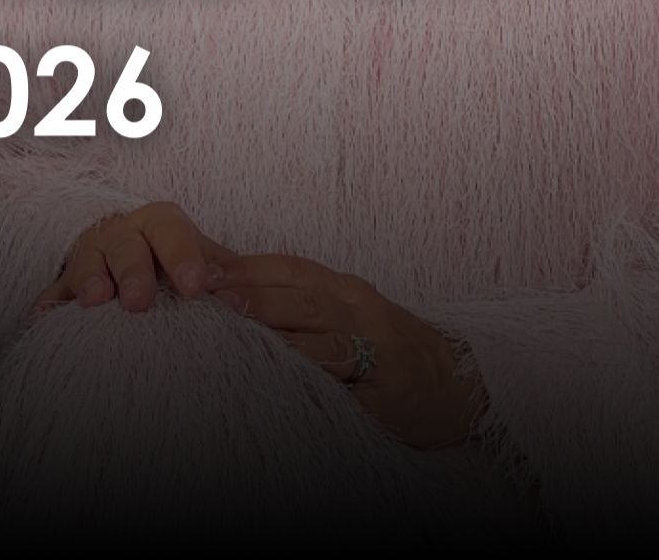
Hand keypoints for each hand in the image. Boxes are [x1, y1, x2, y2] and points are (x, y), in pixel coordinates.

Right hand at [30, 201, 239, 316]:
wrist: (128, 254)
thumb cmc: (170, 261)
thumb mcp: (197, 257)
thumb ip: (220, 272)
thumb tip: (242, 294)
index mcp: (159, 224)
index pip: (172, 230)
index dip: (183, 255)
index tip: (196, 287)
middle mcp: (122, 234)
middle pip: (126, 244)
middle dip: (133, 270)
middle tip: (140, 302)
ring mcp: (89, 257)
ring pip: (86, 261)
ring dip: (90, 279)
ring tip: (96, 300)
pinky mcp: (63, 284)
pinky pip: (52, 292)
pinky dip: (48, 305)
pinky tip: (42, 317)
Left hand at [211, 253, 487, 451]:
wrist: (455, 385)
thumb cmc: (388, 349)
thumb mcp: (349, 316)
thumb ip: (302, 308)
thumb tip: (235, 299)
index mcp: (346, 290)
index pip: (292, 269)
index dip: (248, 266)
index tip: (203, 266)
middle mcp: (361, 311)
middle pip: (302, 297)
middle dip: (254, 293)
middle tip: (207, 292)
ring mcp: (376, 351)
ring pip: (323, 336)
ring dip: (279, 331)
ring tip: (238, 328)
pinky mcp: (387, 393)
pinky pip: (348, 387)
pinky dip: (317, 381)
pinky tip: (285, 385)